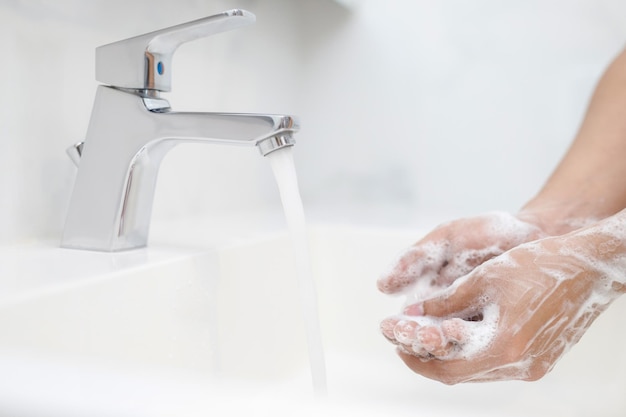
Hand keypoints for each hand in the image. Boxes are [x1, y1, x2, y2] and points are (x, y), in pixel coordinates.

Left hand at [380, 213, 625, 383]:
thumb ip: (445, 301)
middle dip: (429, 358)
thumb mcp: (484, 278)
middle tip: (407, 341)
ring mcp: (534, 366)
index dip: (417, 359)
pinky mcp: (541, 361)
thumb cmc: (539, 266)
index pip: (447, 369)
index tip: (397, 345)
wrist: (588, 267)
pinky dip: (473, 354)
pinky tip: (461, 334)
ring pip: (478, 372)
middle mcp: (520, 365)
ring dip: (451, 357)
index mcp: (505, 346)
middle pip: (461, 375)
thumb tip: (411, 312)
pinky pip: (497, 366)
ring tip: (428, 336)